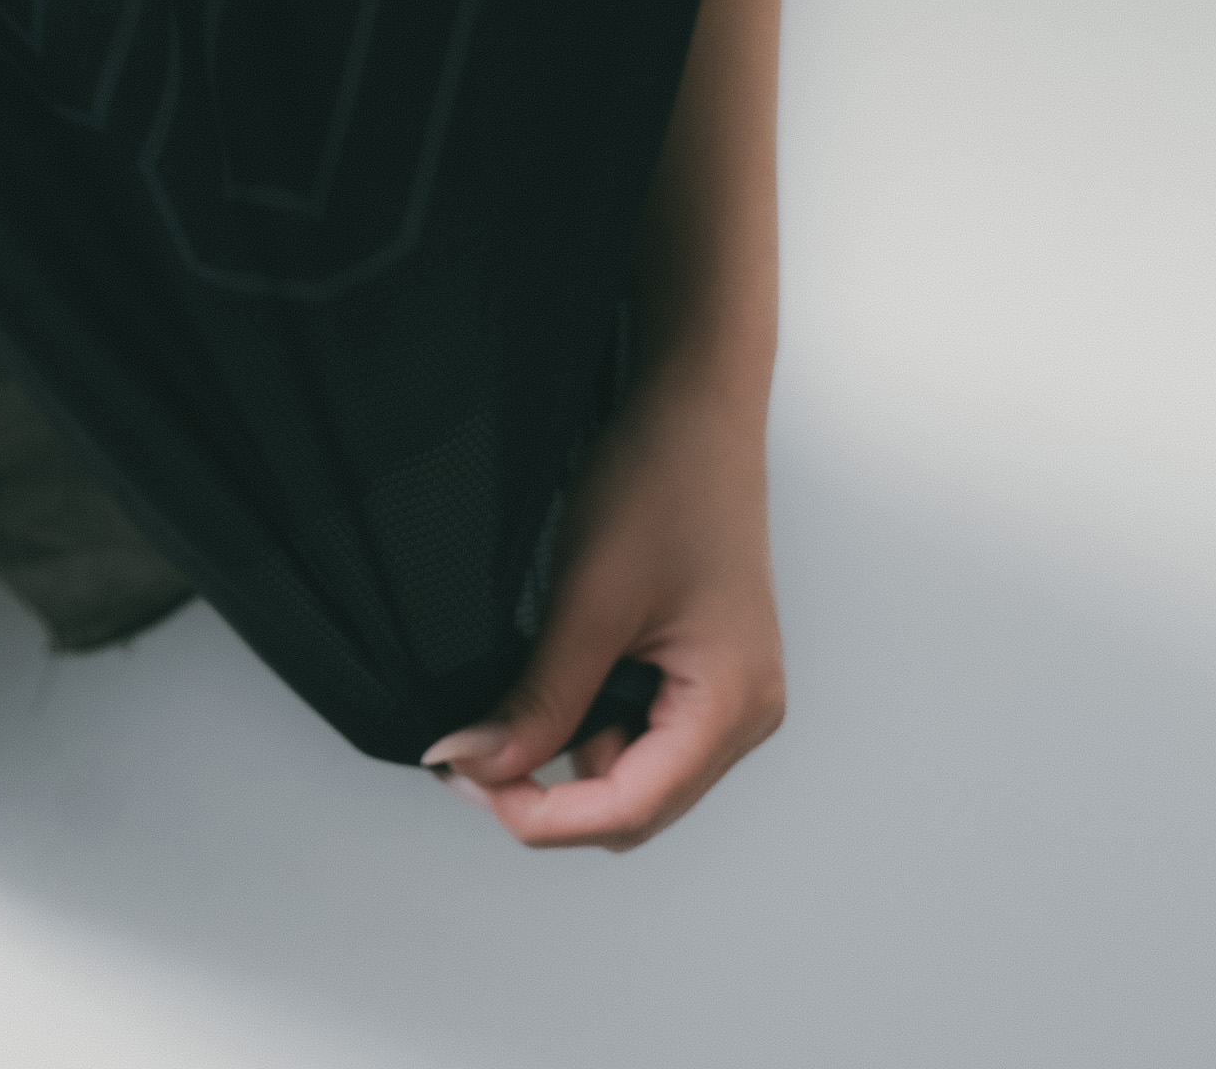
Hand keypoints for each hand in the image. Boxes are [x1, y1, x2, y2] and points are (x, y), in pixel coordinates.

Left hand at [421, 363, 786, 850]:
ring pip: (639, 772)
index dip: (542, 815)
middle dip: (553, 794)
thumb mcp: (588, 599)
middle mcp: (747, 714)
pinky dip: (594, 720)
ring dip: (571, 755)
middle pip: (639, 806)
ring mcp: (734, 692)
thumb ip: (538, 698)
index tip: (468, 784)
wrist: (697, 401)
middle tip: (472, 754)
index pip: (630, 809)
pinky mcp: (712, 666)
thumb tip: (474, 765)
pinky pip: (648, 729)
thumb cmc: (660, 480)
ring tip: (515, 700)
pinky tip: (561, 675)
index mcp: (733, 706)